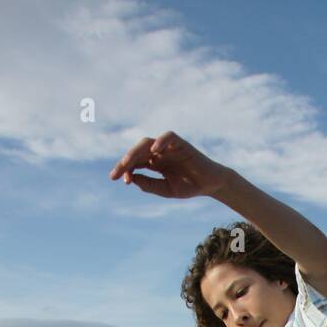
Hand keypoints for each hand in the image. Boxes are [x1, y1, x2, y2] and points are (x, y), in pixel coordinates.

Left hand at [109, 131, 228, 199]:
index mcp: (154, 163)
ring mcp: (168, 147)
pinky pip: (168, 137)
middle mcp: (159, 153)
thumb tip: (131, 178)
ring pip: (148, 143)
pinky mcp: (181, 144)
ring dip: (136, 151)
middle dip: (125, 162)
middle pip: (137, 152)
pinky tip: (153, 152)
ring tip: (127, 162)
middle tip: (116, 173)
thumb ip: (149, 185)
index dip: (126, 169)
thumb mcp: (166, 190)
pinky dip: (160, 141)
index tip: (119, 180)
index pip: (135, 163)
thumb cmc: (189, 186)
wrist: (209, 185)